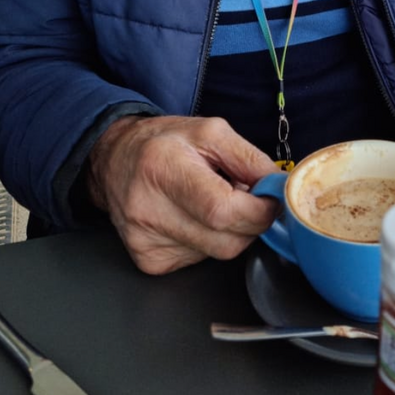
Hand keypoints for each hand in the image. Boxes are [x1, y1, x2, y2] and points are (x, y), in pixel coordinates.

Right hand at [86, 114, 282, 275]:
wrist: (114, 160)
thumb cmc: (164, 143)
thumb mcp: (211, 132)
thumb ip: (250, 160)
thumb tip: (280, 190)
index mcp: (163, 168)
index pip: (223, 211)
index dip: (259, 211)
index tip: (271, 200)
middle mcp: (148, 210)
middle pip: (226, 242)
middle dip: (249, 223)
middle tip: (243, 199)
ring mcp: (145, 240)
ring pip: (217, 253)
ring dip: (227, 231)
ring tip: (210, 203)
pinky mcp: (148, 260)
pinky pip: (199, 261)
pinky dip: (208, 241)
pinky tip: (192, 219)